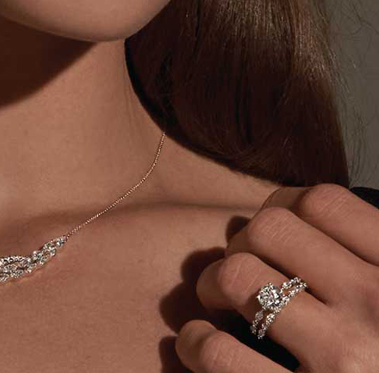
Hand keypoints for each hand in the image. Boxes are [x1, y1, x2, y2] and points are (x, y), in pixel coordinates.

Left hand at [175, 184, 378, 371]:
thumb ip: (366, 260)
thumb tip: (300, 218)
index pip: (322, 202)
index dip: (283, 205)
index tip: (271, 228)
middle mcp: (377, 308)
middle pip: (271, 228)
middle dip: (243, 239)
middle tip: (242, 262)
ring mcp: (341, 362)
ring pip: (237, 276)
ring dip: (213, 283)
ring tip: (217, 298)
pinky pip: (219, 354)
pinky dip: (197, 343)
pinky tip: (201, 343)